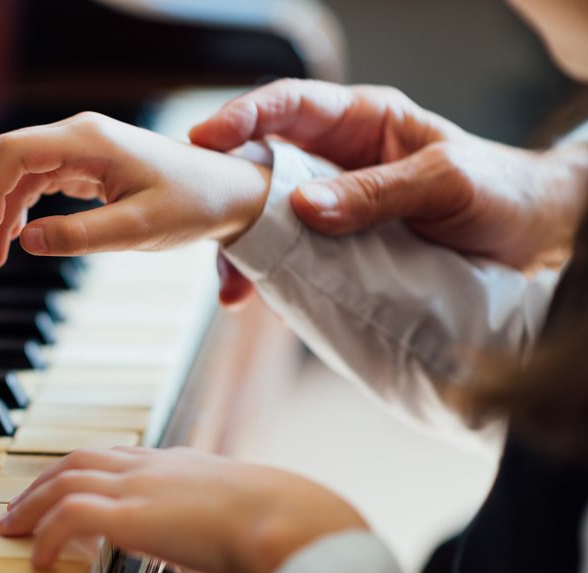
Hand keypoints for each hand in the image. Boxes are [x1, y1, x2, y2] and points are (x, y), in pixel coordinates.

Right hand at [0, 112, 270, 270]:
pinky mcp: (87, 167)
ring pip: (20, 174)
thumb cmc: (193, 205)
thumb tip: (27, 242)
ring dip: (0, 212)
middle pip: (8, 160)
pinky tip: (16, 238)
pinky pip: (39, 183)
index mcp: (88, 141)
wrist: (228, 193)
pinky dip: (21, 211)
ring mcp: (81, 150)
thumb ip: (81, 236)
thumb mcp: (138, 229)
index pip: (13, 152)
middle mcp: (79, 137)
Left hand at [0, 447, 367, 572]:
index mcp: (183, 463)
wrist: (292, 520)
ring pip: (65, 479)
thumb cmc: (284, 522)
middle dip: (44, 480)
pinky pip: (69, 517)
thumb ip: (231, 520)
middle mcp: (156, 466)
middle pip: (80, 458)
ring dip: (32, 505)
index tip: (68, 485)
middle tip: (21, 506)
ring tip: (12, 530)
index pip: (120, 454)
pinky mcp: (131, 515)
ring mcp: (141, 486)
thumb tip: (239, 546)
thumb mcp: (250, 514)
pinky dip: (46, 535)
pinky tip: (39, 560)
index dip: (88, 469)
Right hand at [191, 79, 587, 303]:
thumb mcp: (444, 183)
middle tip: (201, 226)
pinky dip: (273, 280)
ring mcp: (335, 206)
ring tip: (233, 287)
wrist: (537, 240)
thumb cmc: (502, 191)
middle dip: (227, 196)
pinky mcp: (338, 249)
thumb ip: (377, 192)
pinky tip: (263, 300)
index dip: (242, 118)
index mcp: (361, 123)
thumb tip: (306, 206)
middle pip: (262, 167)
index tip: (205, 139)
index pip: (288, 106)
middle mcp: (338, 161)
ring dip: (245, 251)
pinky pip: (293, 259)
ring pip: (269, 220)